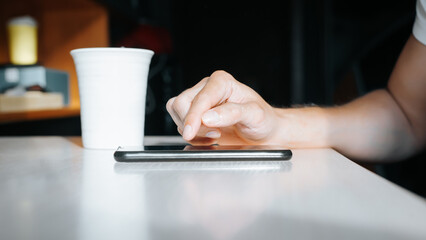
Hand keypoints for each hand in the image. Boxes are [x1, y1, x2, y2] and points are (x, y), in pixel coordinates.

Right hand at [166, 70, 280, 144]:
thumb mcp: (255, 115)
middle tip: (215, 135)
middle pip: (181, 104)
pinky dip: (192, 135)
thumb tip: (208, 117)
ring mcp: (200, 101)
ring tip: (214, 136)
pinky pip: (180, 124)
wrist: (263, 132)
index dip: (192, 117)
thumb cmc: (263, 120)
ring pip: (177, 113)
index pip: (199, 98)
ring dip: (192, 131)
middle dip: (193, 124)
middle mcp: (208, 88)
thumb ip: (233, 113)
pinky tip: (208, 138)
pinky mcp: (195, 114)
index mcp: (222, 82)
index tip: (191, 133)